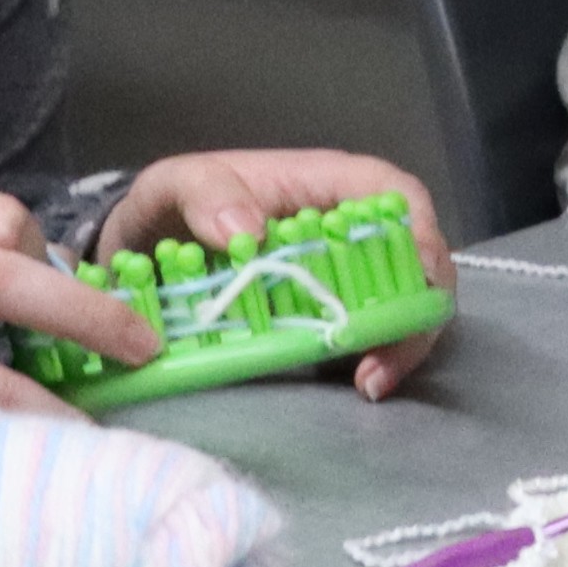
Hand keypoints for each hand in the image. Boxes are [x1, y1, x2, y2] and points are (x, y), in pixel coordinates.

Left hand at [102, 147, 453, 397]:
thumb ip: (205, 195)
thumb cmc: (176, 202)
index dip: (419, 233)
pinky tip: (352, 383)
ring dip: (398, 344)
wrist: (148, 244)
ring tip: (368, 383)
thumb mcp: (176, 184)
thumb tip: (249, 233)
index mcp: (327, 183)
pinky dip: (369, 358)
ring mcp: (345, 272)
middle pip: (418, 260)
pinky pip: (366, 333)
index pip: (397, 195)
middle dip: (415, 313)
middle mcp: (350, 228)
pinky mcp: (329, 310)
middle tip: (382, 362)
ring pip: (404, 303)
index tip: (413, 279)